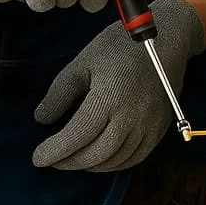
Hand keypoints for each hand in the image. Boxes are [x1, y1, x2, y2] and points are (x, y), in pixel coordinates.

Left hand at [32, 0, 205, 171]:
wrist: (167, 38)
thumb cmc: (121, 45)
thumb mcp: (83, 61)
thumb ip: (60, 93)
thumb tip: (43, 119)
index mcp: (110, 95)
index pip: (79, 134)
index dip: (56, 150)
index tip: (38, 157)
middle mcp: (133, 114)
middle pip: (98, 153)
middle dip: (70, 162)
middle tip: (53, 160)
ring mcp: (149, 123)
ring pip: (117, 160)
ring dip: (91, 166)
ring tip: (73, 159)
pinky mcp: (160, 127)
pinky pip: (136, 157)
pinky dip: (115, 164)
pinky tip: (100, 159)